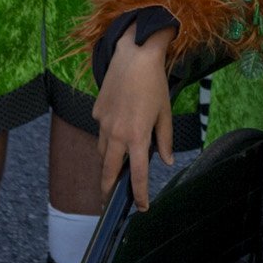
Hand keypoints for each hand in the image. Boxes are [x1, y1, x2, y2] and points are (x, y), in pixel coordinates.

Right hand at [93, 25, 175, 209]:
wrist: (134, 56)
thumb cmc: (154, 84)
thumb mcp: (165, 113)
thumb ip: (164, 140)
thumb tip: (166, 161)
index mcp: (137, 137)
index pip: (138, 175)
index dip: (139, 194)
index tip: (140, 207)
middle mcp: (116, 134)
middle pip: (108, 171)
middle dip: (107, 189)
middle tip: (108, 201)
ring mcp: (103, 123)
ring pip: (102, 151)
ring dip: (107, 162)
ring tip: (114, 167)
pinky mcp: (96, 111)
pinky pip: (100, 130)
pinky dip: (107, 135)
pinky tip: (118, 124)